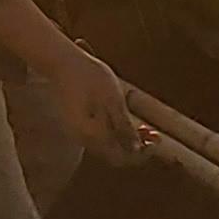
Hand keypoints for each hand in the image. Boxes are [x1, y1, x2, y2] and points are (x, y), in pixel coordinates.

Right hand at [41, 44, 147, 164]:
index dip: (141, 154)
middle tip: (154, 135)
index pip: (120, 157)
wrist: (62, 60)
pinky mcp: (77, 123)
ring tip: (144, 127)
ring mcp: (78, 131)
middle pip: (113, 153)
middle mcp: (82, 138)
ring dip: (127, 139)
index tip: (156, 141)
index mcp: (91, 134)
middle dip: (136, 147)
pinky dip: (115, 131)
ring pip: (107, 144)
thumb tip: (136, 149)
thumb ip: (124, 127)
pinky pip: (99, 134)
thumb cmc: (88, 76)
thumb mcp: (113, 101)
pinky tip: (125, 120)